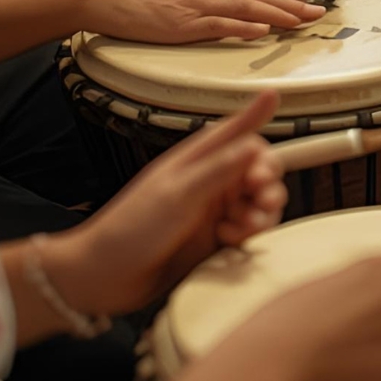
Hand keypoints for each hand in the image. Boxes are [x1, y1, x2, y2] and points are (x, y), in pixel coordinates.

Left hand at [48, 92, 287, 314]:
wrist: (105, 277)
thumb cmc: (130, 228)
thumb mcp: (179, 193)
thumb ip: (220, 168)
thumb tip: (254, 143)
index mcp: (197, 161)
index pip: (238, 134)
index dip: (258, 122)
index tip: (275, 103)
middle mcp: (209, 183)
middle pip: (258, 171)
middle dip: (268, 183)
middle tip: (262, 196)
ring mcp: (213, 212)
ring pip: (258, 203)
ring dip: (262, 212)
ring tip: (249, 225)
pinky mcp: (215, 240)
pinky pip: (249, 232)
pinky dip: (250, 235)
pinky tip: (232, 240)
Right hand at [81, 0, 327, 43]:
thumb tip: (241, 3)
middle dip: (296, 2)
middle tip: (323, 11)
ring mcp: (200, 3)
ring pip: (249, 6)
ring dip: (281, 14)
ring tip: (305, 21)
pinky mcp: (185, 21)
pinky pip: (219, 24)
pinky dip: (243, 28)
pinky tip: (262, 32)